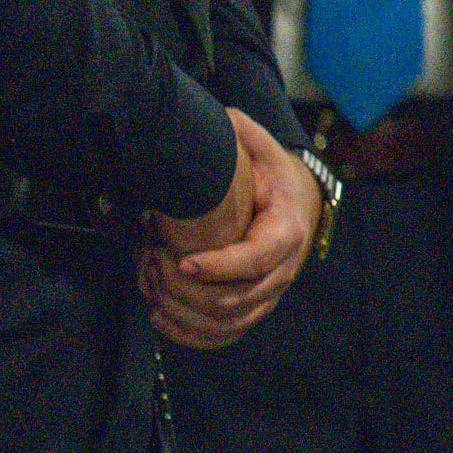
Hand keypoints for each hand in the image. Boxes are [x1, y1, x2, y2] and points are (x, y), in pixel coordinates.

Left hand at [140, 109, 318, 349]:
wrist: (301, 207)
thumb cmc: (276, 179)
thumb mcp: (265, 151)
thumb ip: (244, 134)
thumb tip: (221, 116)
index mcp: (285, 233)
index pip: (255, 260)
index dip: (219, 266)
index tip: (183, 261)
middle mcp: (282, 271)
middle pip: (236, 299)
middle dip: (188, 291)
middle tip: (153, 267)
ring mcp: (269, 295)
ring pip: (228, 323)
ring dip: (184, 314)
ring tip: (151, 290)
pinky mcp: (255, 309)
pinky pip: (225, 335)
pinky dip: (192, 335)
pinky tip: (162, 318)